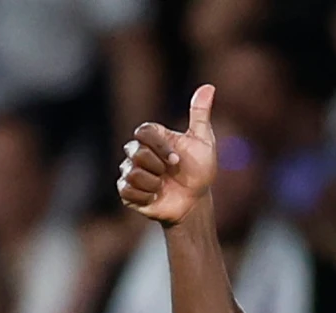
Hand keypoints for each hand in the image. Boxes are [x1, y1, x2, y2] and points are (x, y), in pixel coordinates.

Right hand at [118, 84, 217, 224]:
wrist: (194, 202)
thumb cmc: (199, 171)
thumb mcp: (204, 141)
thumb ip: (200, 114)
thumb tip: (208, 86)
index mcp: (154, 138)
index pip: (143, 131)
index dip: (159, 147)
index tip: (176, 160)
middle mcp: (139, 152)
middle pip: (135, 151)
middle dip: (157, 166)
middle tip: (170, 174)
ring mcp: (131, 171)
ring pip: (132, 172)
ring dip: (154, 183)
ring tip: (163, 186)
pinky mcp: (127, 191)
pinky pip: (127, 189)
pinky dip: (146, 195)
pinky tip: (156, 196)